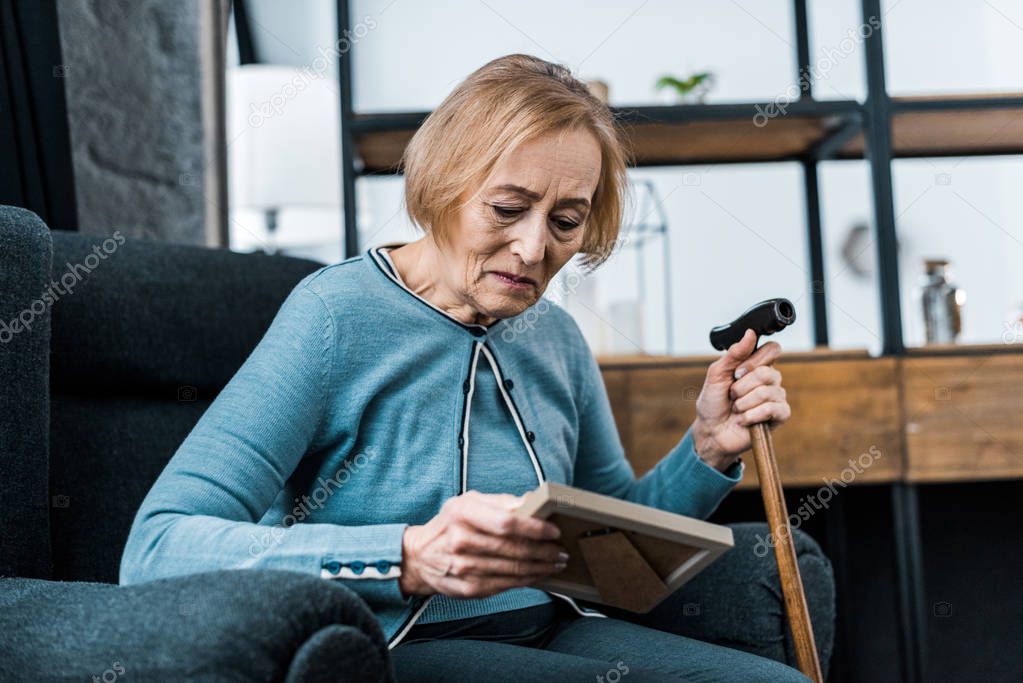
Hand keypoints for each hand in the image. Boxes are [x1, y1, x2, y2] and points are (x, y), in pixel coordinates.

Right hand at [398, 490, 568, 598]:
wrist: (420, 556)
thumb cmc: (451, 524)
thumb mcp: (469, 503)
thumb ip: (501, 502)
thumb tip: (532, 502)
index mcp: (462, 513)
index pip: (506, 522)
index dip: (535, 528)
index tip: (554, 531)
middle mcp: (461, 540)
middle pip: (513, 548)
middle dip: (544, 551)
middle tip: (561, 551)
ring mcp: (464, 567)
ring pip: (513, 569)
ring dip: (540, 568)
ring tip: (556, 563)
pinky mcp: (468, 588)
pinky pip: (506, 585)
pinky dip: (526, 580)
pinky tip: (537, 574)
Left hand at [691, 328, 790, 469]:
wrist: (711, 431)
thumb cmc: (713, 402)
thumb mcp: (716, 374)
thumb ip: (733, 354)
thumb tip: (750, 333)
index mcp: (756, 366)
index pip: (772, 349)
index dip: (755, 359)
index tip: (737, 372)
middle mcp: (770, 379)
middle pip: (767, 372)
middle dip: (742, 386)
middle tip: (732, 395)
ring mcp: (776, 397)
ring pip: (767, 392)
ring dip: (743, 403)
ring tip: (736, 409)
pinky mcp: (779, 416)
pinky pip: (772, 408)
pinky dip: (752, 415)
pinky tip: (744, 420)